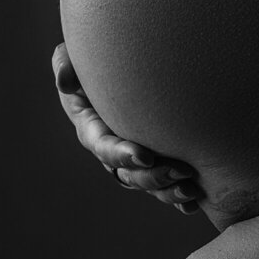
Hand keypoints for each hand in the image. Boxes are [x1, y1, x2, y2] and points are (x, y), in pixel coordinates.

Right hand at [52, 42, 204, 216]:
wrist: (119, 62)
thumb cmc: (94, 56)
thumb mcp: (72, 55)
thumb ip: (65, 63)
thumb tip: (64, 81)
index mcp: (91, 126)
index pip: (104, 146)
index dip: (122, 154)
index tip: (145, 155)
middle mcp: (110, 147)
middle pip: (128, 173)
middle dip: (153, 176)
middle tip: (181, 170)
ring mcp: (132, 156)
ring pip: (147, 183)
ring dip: (168, 189)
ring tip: (192, 187)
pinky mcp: (152, 159)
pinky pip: (162, 185)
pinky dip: (176, 198)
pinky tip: (194, 203)